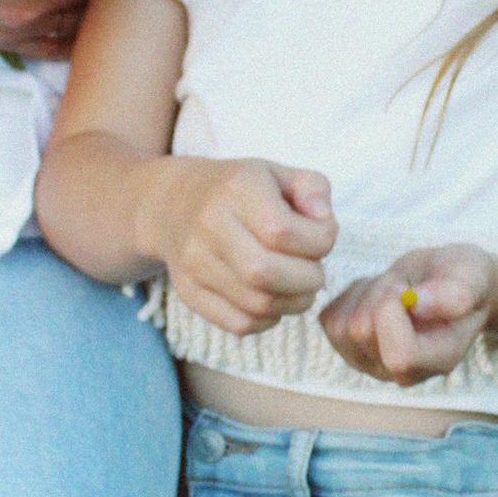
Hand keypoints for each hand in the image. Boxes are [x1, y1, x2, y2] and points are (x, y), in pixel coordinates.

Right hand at [145, 159, 336, 333]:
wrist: (174, 204)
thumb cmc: (240, 190)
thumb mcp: (279, 173)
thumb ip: (313, 188)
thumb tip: (323, 220)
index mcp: (236, 189)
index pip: (284, 231)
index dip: (320, 242)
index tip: (323, 237)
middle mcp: (209, 225)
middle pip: (265, 272)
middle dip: (308, 279)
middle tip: (315, 270)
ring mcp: (195, 263)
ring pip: (256, 304)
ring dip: (294, 303)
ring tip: (299, 286)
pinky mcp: (190, 293)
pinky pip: (239, 323)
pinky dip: (268, 320)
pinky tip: (274, 300)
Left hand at [321, 246, 497, 383]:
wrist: (446, 282)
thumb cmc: (462, 279)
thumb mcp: (471, 275)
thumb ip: (455, 292)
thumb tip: (418, 304)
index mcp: (438, 360)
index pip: (399, 356)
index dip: (392, 312)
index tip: (407, 287)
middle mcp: (402, 374)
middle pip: (362, 332)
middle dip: (379, 295)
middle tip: (405, 284)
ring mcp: (371, 364)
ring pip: (342, 327)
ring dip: (364, 295)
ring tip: (393, 289)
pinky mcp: (347, 349)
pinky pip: (329, 319)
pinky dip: (349, 297)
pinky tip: (376, 295)